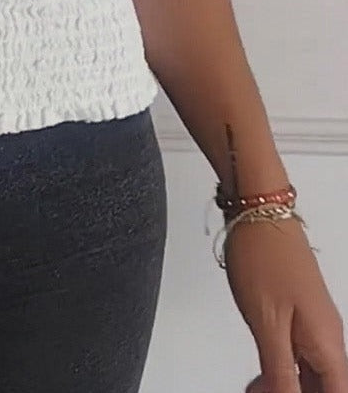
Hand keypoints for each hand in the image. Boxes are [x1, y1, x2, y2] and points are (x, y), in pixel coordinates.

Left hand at [226, 215, 347, 392]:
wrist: (258, 211)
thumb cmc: (265, 255)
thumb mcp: (268, 326)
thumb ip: (279, 373)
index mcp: (327, 344)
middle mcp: (326, 336)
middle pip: (324, 387)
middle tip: (261, 392)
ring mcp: (313, 324)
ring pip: (311, 374)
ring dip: (286, 386)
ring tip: (257, 387)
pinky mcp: (297, 313)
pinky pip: (298, 355)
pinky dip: (280, 369)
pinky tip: (261, 374)